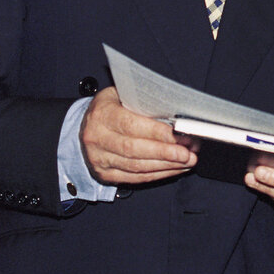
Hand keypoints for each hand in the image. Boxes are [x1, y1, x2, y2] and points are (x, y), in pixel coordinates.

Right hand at [78, 87, 197, 183]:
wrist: (85, 126)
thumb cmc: (111, 107)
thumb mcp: (121, 95)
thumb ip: (142, 102)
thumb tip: (174, 113)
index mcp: (101, 114)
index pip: (130, 125)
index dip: (155, 132)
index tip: (178, 134)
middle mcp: (96, 138)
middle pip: (134, 149)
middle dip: (165, 153)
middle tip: (188, 153)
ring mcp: (99, 159)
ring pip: (136, 167)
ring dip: (165, 166)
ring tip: (187, 161)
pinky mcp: (105, 175)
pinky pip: (135, 178)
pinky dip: (157, 174)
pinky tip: (174, 169)